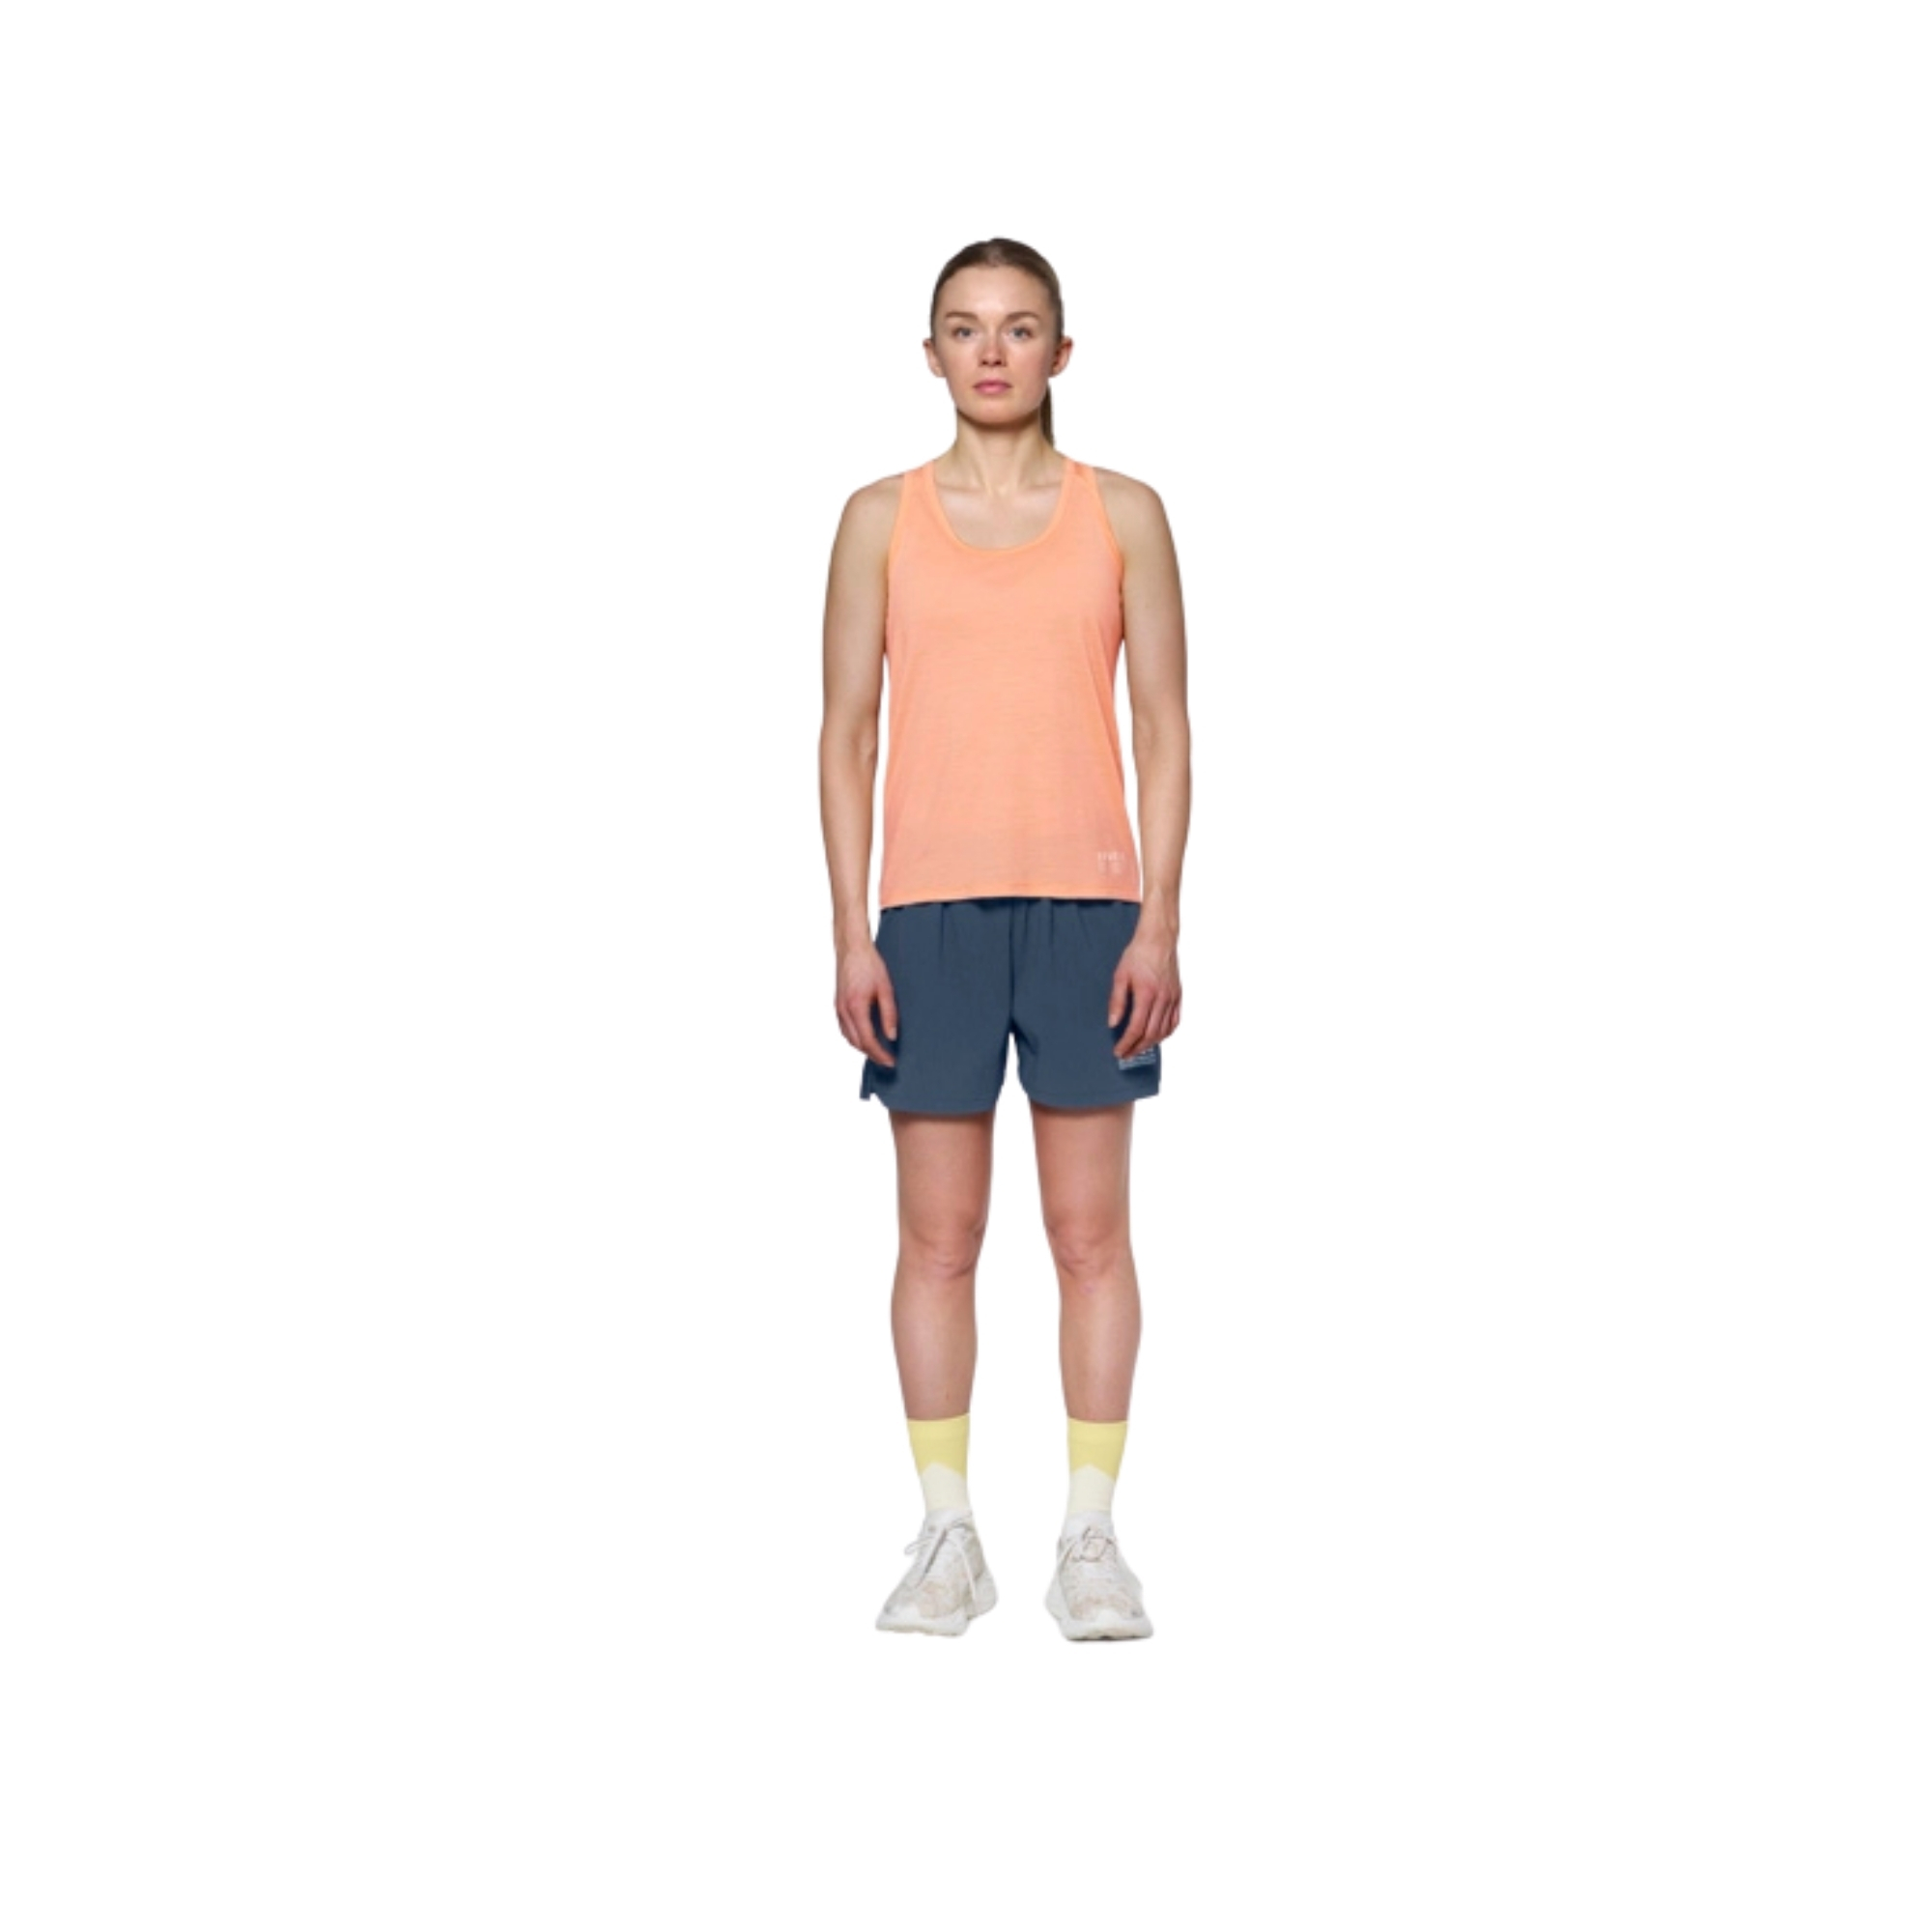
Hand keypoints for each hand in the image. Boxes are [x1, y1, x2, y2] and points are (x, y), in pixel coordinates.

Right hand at [836, 940, 898, 1067]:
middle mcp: (843, 1010)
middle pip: (856, 1043)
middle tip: (887, 1061)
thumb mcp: (886, 989)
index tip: (891, 1061)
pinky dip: (854, 1038)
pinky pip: (844, 1029)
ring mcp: (838, 1008)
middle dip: (872, 1054)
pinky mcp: (838, 1005)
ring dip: (862, 1048)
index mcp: (856, 1007)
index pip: (868, 1040)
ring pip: (848, 1038)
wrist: (852, 948)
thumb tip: (891, 1036)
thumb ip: (889, 1014)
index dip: (880, 1054)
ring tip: (878, 1052)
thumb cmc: (869, 964)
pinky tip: (865, 1038)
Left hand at [1109, 926, 1180, 1058]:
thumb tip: (1113, 1022)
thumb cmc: (1139, 954)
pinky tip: (1157, 1037)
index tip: (1119, 1051)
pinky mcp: (1178, 995)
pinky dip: (1166, 1033)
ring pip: (1164, 1030)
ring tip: (1139, 1048)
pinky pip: (1175, 1021)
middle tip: (1126, 1054)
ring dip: (1151, 1044)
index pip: (1136, 1028)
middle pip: (1151, 1033)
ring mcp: (1173, 998)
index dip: (1127, 1043)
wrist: (1158, 939)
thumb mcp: (1120, 975)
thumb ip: (1117, 1001)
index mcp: (1147, 994)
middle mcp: (1162, 998)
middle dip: (1137, 1048)